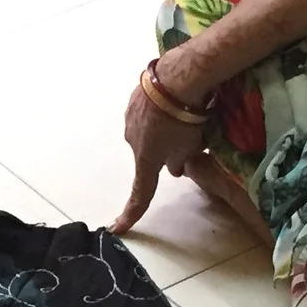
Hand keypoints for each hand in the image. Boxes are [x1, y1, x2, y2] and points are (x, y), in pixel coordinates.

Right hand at [110, 76, 210, 232]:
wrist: (176, 78)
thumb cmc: (185, 120)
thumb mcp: (190, 147)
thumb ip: (179, 161)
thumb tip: (174, 167)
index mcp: (146, 159)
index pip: (141, 192)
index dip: (131, 213)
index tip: (116, 228)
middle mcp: (132, 141)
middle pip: (150, 154)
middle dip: (165, 151)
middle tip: (190, 139)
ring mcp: (130, 117)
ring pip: (148, 130)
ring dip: (163, 127)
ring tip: (185, 113)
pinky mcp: (134, 98)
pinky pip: (148, 110)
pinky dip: (159, 110)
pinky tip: (174, 99)